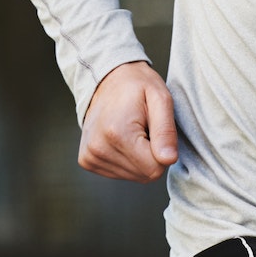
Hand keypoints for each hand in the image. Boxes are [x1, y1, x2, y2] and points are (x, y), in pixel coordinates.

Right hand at [79, 60, 178, 182]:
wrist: (107, 80)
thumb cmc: (138, 87)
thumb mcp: (161, 99)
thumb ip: (166, 131)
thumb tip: (169, 160)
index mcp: (118, 133)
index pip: (156, 168)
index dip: (164, 151)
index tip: (156, 130)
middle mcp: (99, 149)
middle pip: (145, 175)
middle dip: (152, 155)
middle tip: (146, 129)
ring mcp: (90, 157)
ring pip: (134, 176)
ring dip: (140, 158)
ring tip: (134, 131)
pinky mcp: (87, 161)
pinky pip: (120, 173)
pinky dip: (127, 160)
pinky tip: (123, 139)